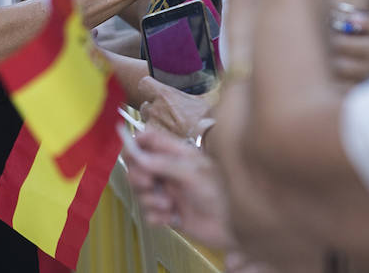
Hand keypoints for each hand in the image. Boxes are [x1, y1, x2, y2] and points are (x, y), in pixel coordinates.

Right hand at [123, 125, 235, 249]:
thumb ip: (165, 164)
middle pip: (139, 168)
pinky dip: (156, 217)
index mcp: (177, 154)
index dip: (136, 143)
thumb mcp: (193, 173)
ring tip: (168, 205)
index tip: (131, 152)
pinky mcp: (170, 214)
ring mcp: (169, 193)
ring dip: (150, 200)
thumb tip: (139, 156)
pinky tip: (170, 218)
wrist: (237, 227)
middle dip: (138, 176)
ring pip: (142, 193)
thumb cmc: (222, 193)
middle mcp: (170, 172)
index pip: (149, 141)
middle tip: (148, 184)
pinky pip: (150, 214)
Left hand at [137, 75, 212, 139]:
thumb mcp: (201, 100)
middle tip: (167, 116)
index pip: (144, 84)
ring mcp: (153, 125)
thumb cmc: (206, 122)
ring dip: (155, 125)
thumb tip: (199, 90)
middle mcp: (156, 109)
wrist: (207, 141)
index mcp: (165, 95)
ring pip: (147, 123)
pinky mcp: (153, 140)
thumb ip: (191, 95)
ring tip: (171, 130)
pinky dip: (158, 138)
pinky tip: (170, 140)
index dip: (149, 89)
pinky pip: (151, 136)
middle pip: (145, 106)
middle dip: (153, 111)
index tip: (154, 92)